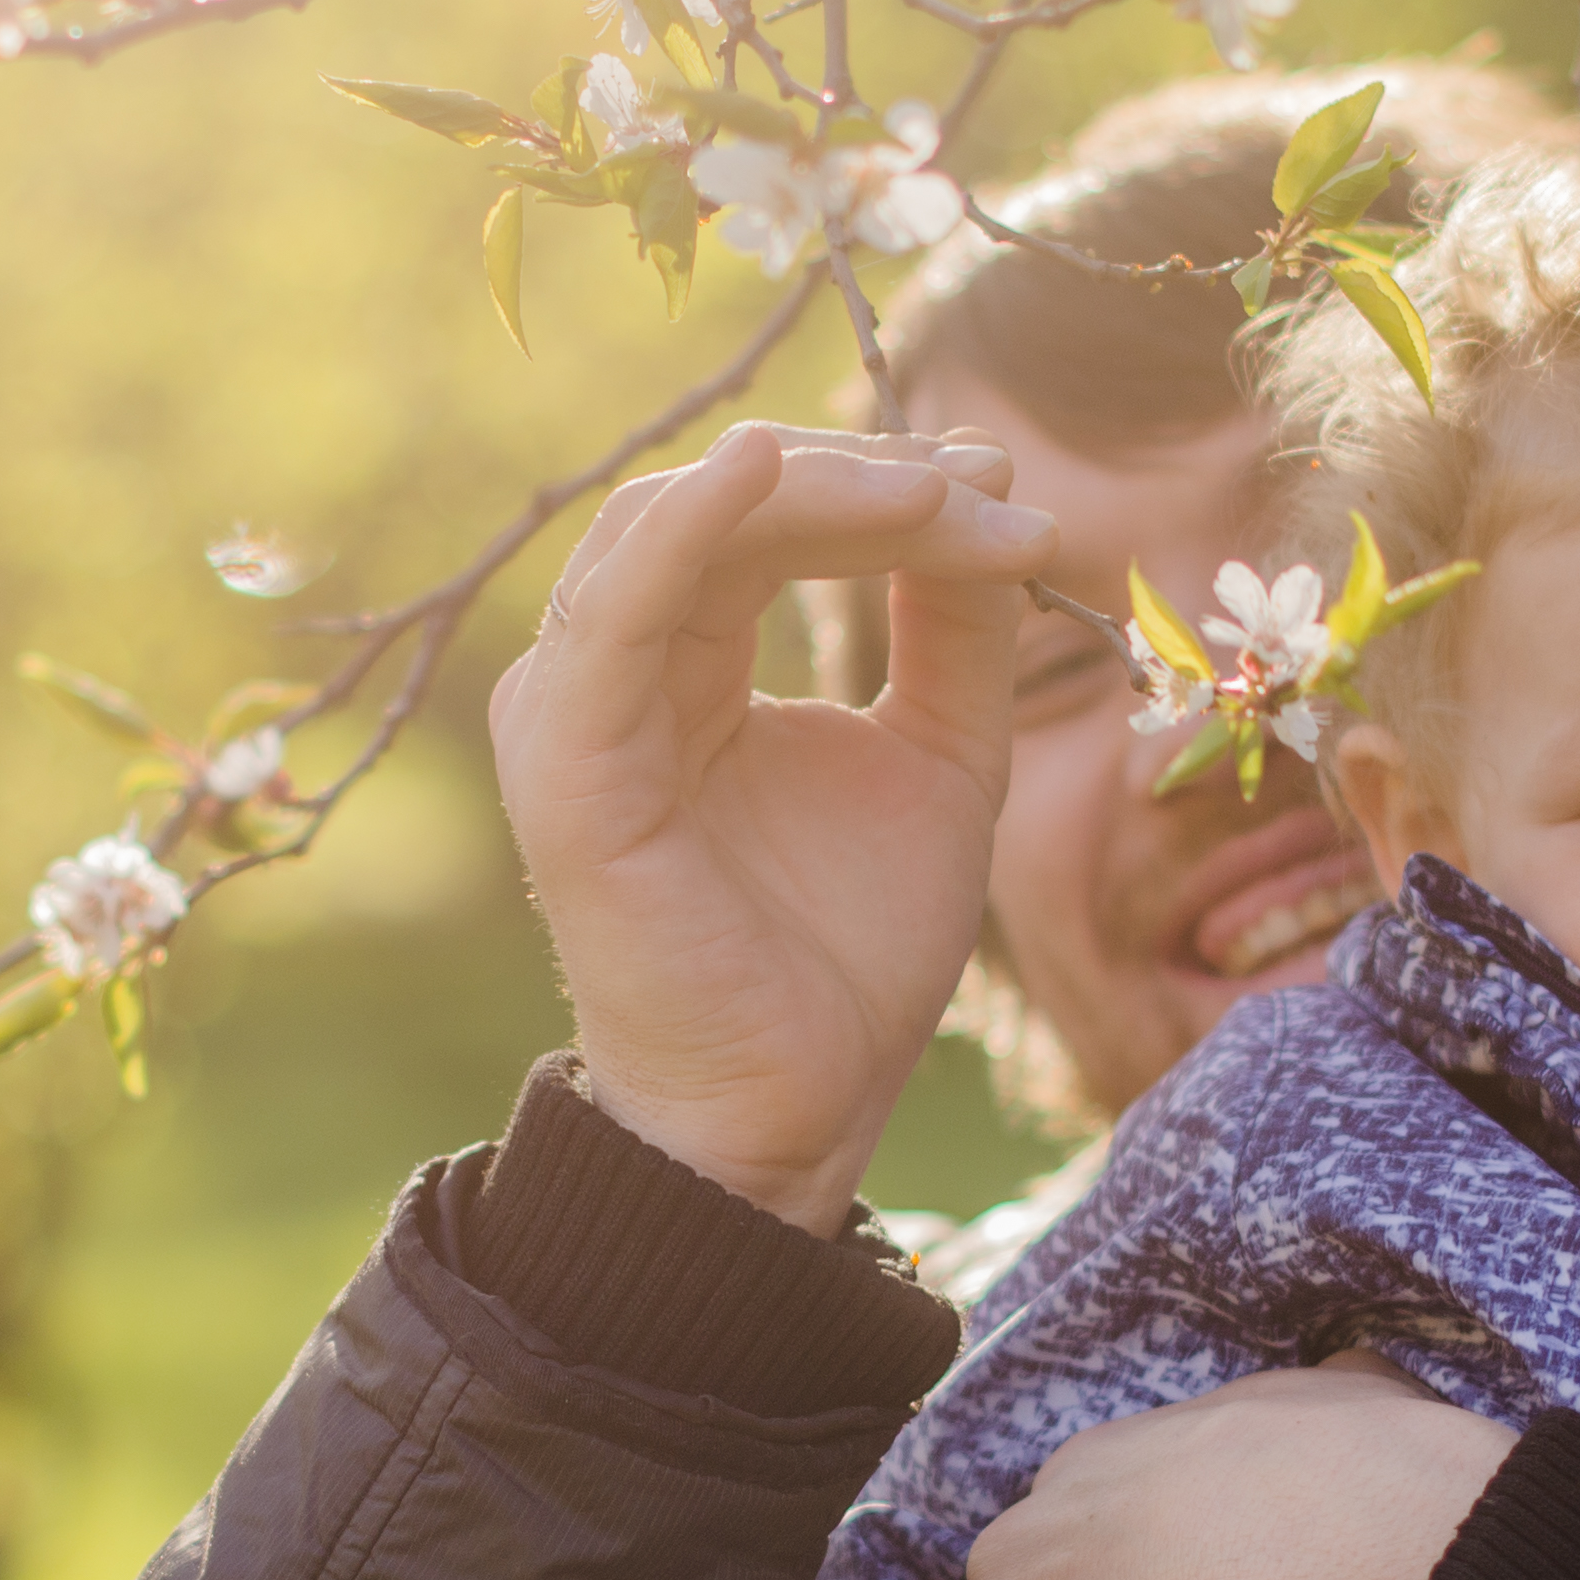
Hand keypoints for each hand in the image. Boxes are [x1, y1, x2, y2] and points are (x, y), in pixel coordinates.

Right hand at [484, 423, 1059, 1232]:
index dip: (884, 485)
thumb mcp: (939, 758)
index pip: (766, 523)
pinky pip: (613, 616)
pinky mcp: (569, 769)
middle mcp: (611, 673)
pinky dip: (684, 528)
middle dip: (865, 479)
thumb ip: (952, 631)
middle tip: (992, 486)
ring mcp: (576, 714)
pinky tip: (761, 470)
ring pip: (670, 530)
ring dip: (814, 492)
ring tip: (941, 495)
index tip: (1010, 487)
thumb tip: (986, 501)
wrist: (799, 1109)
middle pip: (722, 508)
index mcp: (678, 666)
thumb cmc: (849, 956)